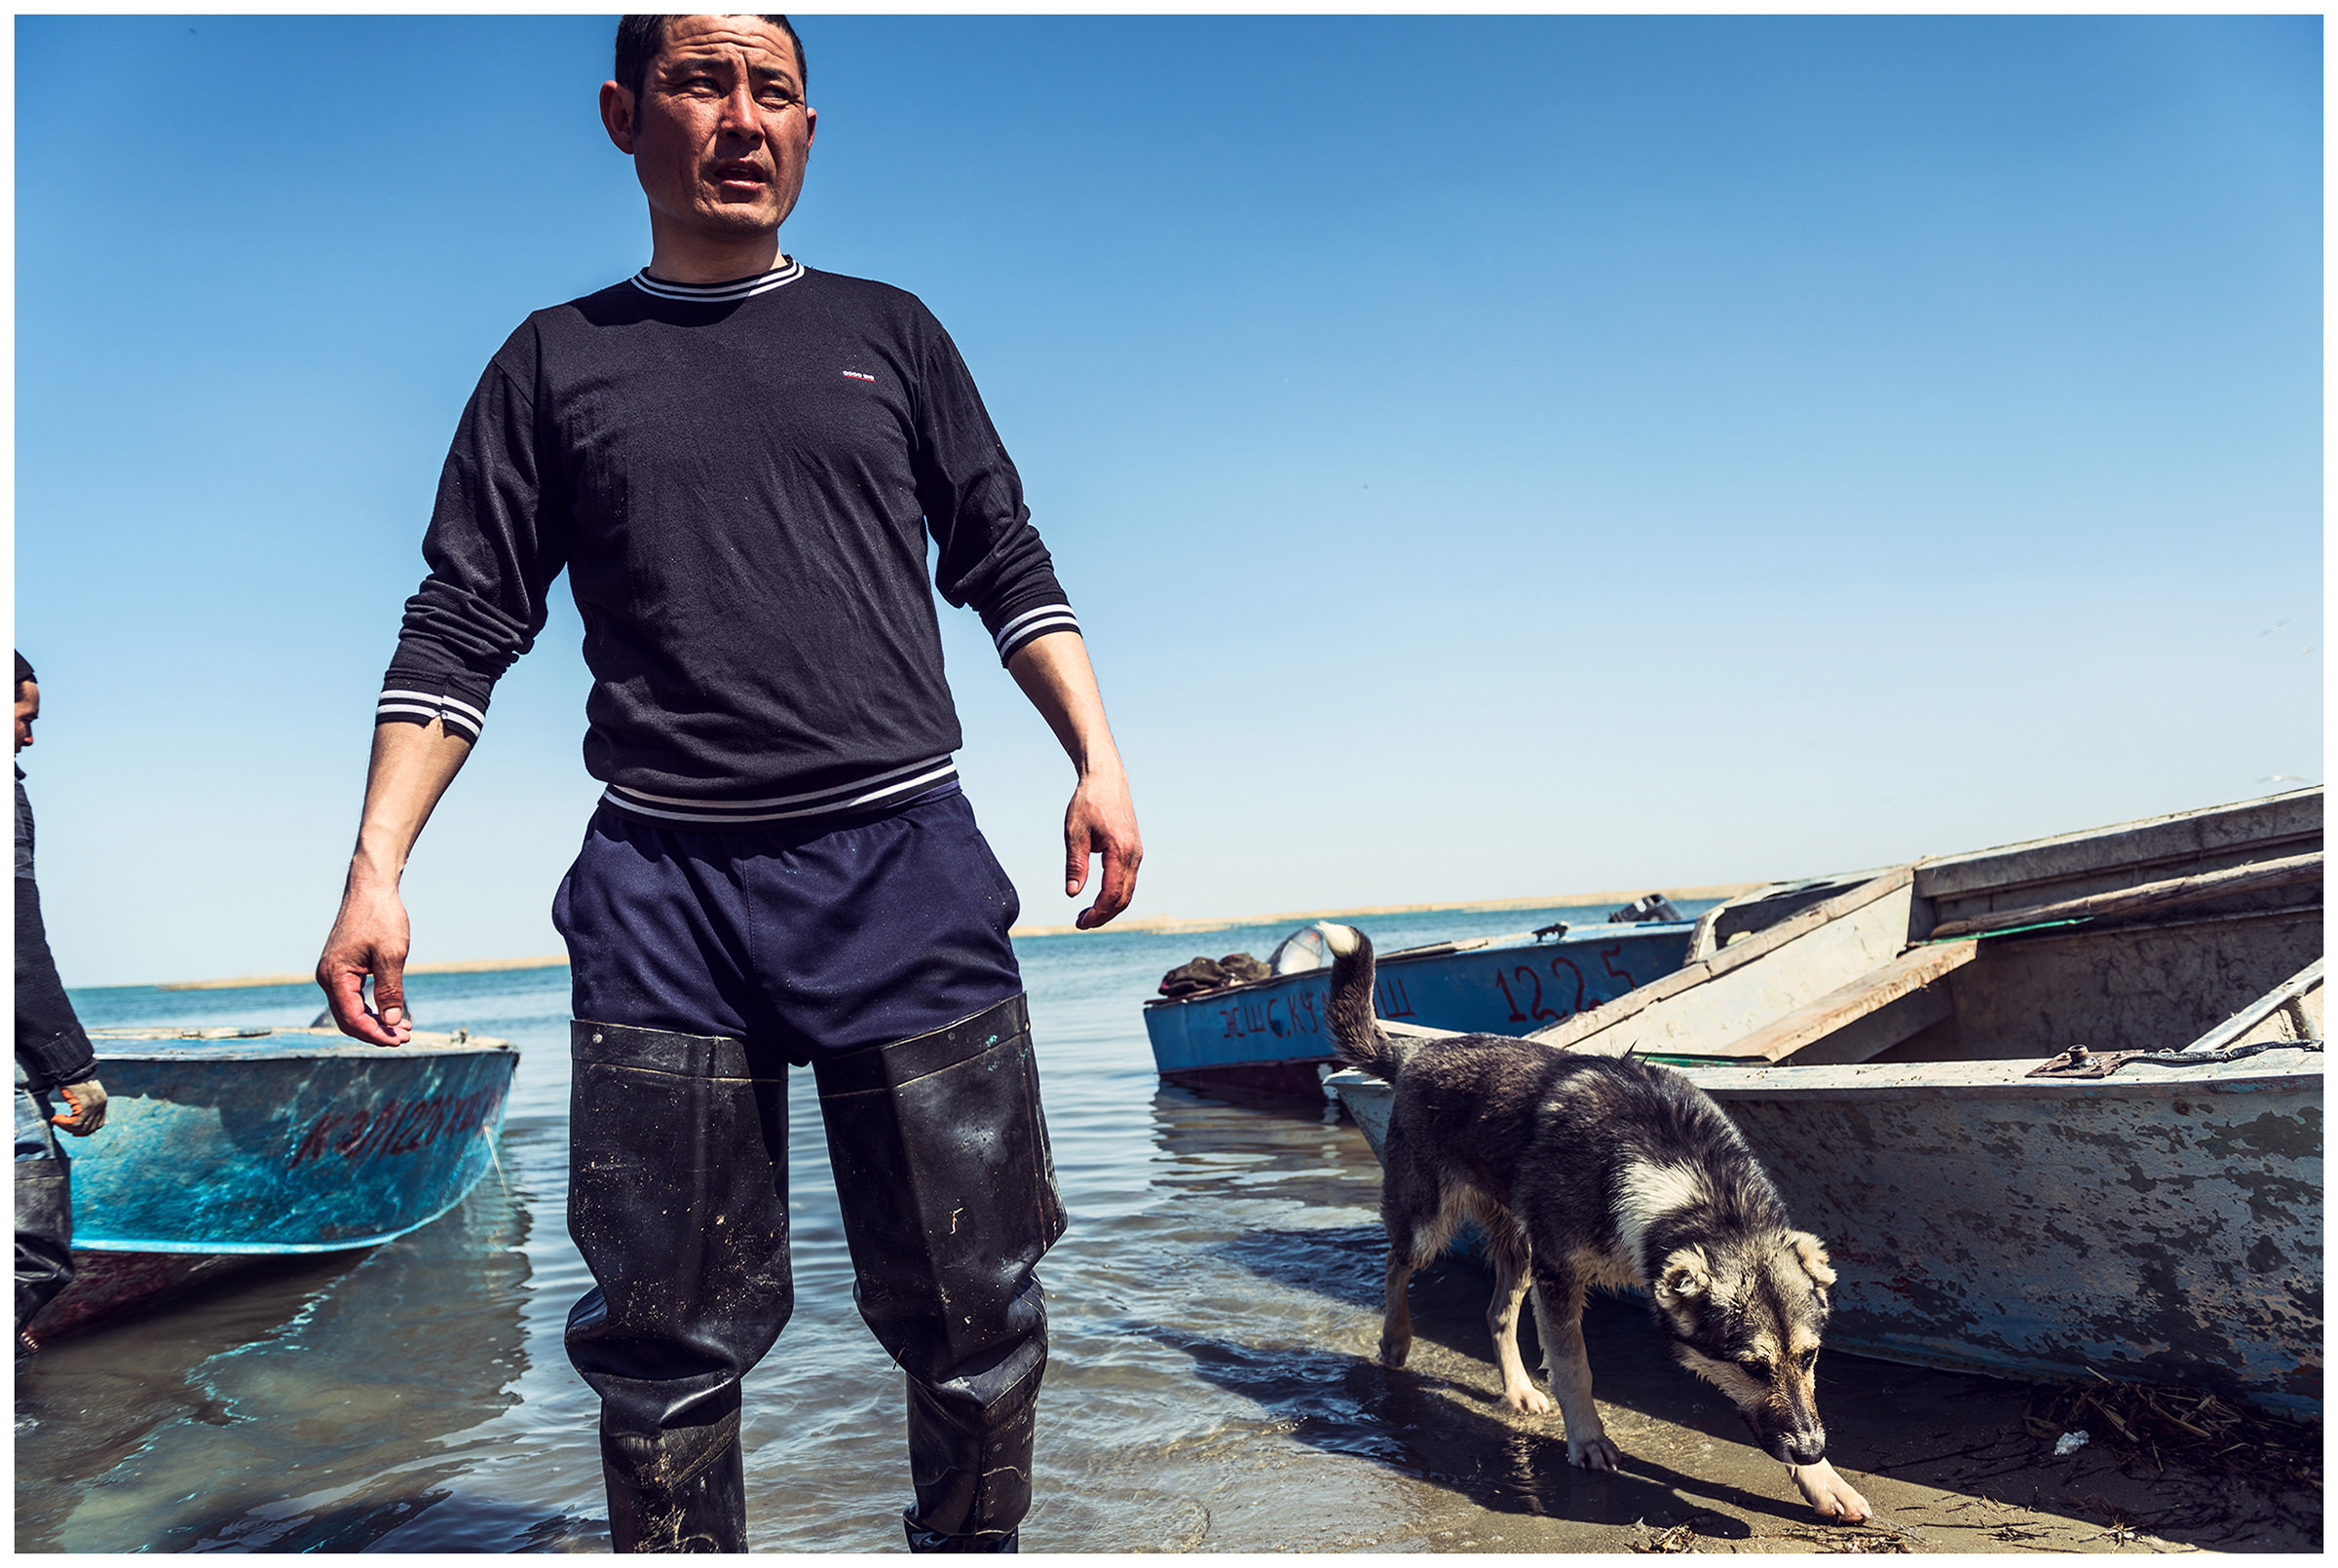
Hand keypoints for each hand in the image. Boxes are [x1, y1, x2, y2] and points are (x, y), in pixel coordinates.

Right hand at [50, 1078, 105, 1135]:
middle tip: (62, 1125)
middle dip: (75, 1130)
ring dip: (67, 1127)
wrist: (71, 1069)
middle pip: (91, 1128)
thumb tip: (80, 1115)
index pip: (99, 1123)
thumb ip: (87, 1103)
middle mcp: (101, 1104)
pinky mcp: (85, 1105)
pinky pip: (75, 1123)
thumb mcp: (85, 1092)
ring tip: (57, 1120)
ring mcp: (94, 1105)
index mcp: (102, 1101)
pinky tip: (56, 1118)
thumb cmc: (74, 1079)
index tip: (75, 1131)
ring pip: (81, 1127)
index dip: (87, 1130)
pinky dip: (64, 1123)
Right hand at [316, 880, 414, 1045]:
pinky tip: (391, 1012)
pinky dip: (371, 1008)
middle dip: (375, 1032)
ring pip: (350, 1009)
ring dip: (375, 1022)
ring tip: (403, 1028)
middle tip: (404, 1038)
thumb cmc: (381, 918)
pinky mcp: (340, 968)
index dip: (375, 1034)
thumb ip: (390, 991)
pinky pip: (352, 996)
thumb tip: (391, 1023)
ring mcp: (332, 972)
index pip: (352, 1018)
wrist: (371, 889)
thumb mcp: (391, 955)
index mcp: (335, 975)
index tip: (399, 1040)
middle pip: (348, 1019)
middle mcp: (327, 976)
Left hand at [1064, 764, 1141, 929]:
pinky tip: (1098, 896)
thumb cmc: (1088, 802)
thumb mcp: (1074, 834)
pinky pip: (1128, 879)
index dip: (1097, 913)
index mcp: (1120, 852)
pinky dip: (1115, 894)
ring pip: (1128, 891)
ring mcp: (1136, 853)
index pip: (1111, 894)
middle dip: (1104, 915)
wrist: (1106, 779)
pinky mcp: (1134, 850)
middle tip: (1081, 923)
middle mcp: (1134, 855)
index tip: (1081, 922)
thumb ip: (1075, 865)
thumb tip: (1072, 894)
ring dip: (1109, 906)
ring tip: (1087, 914)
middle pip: (1123, 898)